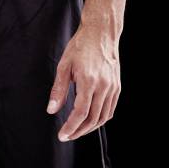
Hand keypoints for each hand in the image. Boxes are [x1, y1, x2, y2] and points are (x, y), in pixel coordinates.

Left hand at [46, 25, 120, 141]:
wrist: (101, 33)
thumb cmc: (81, 46)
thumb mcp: (64, 65)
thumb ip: (58, 89)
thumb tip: (51, 110)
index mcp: (88, 81)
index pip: (80, 113)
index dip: (70, 127)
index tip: (62, 135)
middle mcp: (103, 87)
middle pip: (92, 119)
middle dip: (79, 131)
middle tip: (67, 135)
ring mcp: (112, 87)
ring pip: (103, 117)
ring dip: (90, 128)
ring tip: (77, 130)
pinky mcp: (117, 87)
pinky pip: (110, 110)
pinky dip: (100, 119)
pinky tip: (91, 120)